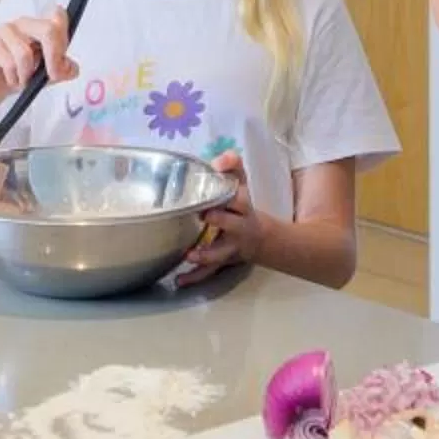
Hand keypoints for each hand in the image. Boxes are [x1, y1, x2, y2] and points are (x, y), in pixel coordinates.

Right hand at [0, 10, 75, 106]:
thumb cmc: (19, 73)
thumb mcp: (47, 75)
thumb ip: (63, 70)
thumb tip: (72, 68)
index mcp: (40, 26)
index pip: (58, 15)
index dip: (64, 37)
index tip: (62, 60)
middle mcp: (24, 24)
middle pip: (48, 30)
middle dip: (53, 58)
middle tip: (51, 75)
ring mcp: (6, 31)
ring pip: (25, 53)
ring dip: (27, 75)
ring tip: (23, 80)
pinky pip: (9, 63)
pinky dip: (14, 79)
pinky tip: (10, 79)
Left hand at [170, 151, 259, 286]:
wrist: (260, 238)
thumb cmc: (242, 207)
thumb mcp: (241, 185)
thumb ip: (232, 167)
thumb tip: (223, 157)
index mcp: (243, 207)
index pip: (240, 198)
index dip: (230, 194)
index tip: (215, 190)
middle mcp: (239, 228)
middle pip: (233, 224)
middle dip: (220, 220)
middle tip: (204, 215)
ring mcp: (230, 247)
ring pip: (220, 253)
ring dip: (205, 254)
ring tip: (188, 255)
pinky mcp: (222, 261)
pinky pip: (208, 272)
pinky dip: (194, 277)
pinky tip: (179, 281)